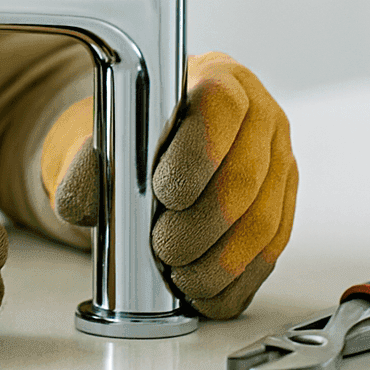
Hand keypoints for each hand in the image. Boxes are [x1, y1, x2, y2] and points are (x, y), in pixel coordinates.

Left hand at [41, 52, 296, 318]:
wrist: (139, 152)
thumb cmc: (123, 138)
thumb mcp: (92, 140)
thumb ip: (86, 164)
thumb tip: (87, 192)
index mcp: (215, 78)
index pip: (221, 105)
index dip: (197, 153)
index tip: (164, 192)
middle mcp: (258, 115)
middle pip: (246, 175)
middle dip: (202, 225)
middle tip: (165, 249)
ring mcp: (278, 162)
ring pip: (263, 220)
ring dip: (221, 261)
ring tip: (181, 276)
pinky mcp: (283, 206)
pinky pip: (271, 250)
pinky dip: (237, 279)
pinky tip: (204, 292)